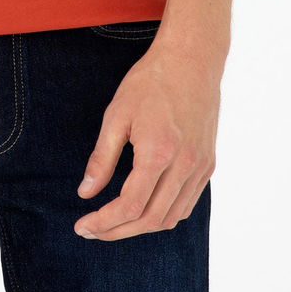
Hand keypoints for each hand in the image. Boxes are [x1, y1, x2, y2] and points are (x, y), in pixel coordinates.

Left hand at [74, 37, 220, 239]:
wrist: (191, 59)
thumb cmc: (150, 82)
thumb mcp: (116, 115)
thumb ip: (101, 159)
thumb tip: (86, 193)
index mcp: (158, 153)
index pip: (130, 206)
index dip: (104, 222)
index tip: (82, 225)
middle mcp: (184, 166)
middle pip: (150, 220)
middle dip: (117, 232)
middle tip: (92, 230)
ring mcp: (200, 167)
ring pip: (171, 218)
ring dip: (141, 228)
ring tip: (114, 223)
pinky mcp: (208, 164)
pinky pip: (187, 204)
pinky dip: (164, 215)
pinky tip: (144, 209)